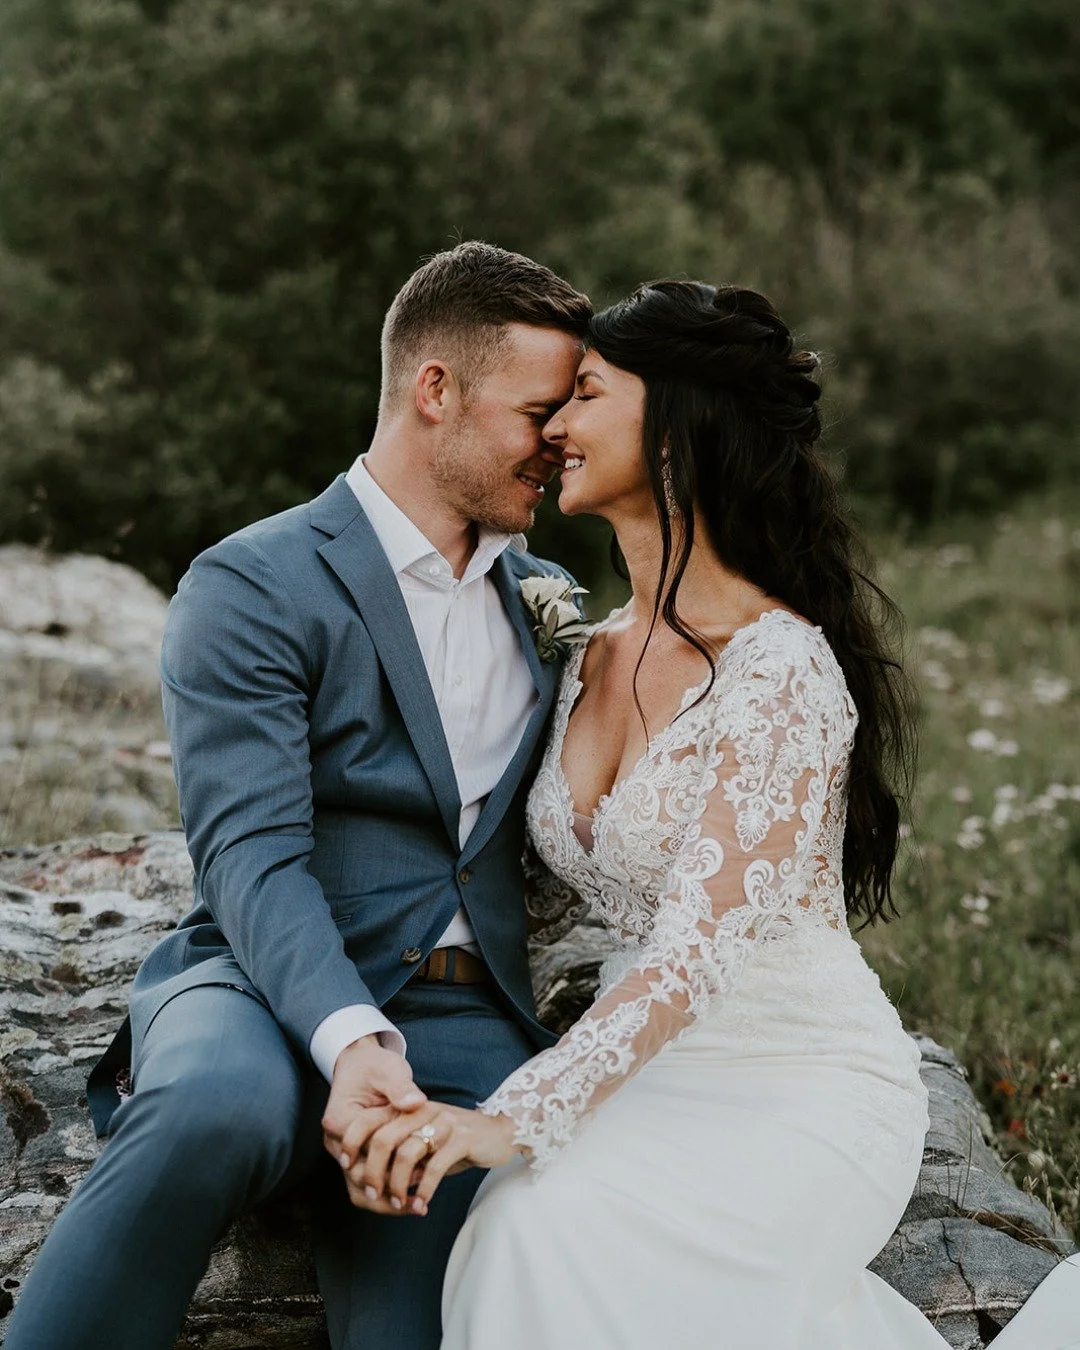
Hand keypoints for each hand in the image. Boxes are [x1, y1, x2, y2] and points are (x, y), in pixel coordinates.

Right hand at [321, 1035, 427, 1214]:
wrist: (361, 1065)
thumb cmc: (375, 1066)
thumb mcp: (389, 1070)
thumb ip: (401, 1087)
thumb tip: (416, 1103)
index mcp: (340, 1119)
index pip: (364, 1152)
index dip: (393, 1164)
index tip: (421, 1171)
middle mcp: (336, 1140)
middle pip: (358, 1178)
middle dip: (389, 1192)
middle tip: (420, 1203)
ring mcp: (343, 1151)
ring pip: (359, 1188)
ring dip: (387, 1201)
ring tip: (418, 1207)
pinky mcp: (354, 1157)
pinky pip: (365, 1183)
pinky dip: (386, 1192)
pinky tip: (412, 1199)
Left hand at [362, 1104, 518, 1214]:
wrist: (501, 1133)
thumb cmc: (457, 1144)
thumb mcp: (426, 1147)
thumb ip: (402, 1159)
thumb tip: (375, 1184)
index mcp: (409, 1108)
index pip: (369, 1119)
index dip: (352, 1142)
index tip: (347, 1167)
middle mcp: (423, 1110)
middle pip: (383, 1139)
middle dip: (373, 1173)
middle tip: (373, 1195)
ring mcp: (443, 1122)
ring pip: (406, 1154)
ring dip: (398, 1185)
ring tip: (400, 1204)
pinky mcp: (462, 1137)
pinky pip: (435, 1165)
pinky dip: (425, 1189)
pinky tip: (422, 1203)